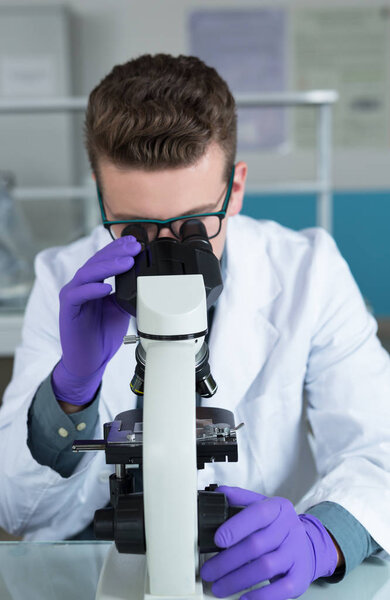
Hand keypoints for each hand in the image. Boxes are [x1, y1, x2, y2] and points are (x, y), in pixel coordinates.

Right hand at [52, 235, 141, 405]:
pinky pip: (78, 295)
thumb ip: (128, 293)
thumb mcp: (121, 309)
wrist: (90, 360)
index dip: (119, 249)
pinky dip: (92, 290)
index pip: (105, 260)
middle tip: (135, 246)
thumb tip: (147, 281)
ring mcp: (73, 296)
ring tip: (126, 262)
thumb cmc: (103, 334)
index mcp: (94, 283)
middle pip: (97, 261)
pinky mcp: (68, 310)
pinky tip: (106, 288)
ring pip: (87, 274)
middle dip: (117, 252)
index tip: (136, 241)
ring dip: (108, 266)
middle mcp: (82, 286)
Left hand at [200, 486, 337, 599]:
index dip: (236, 527)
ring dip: (237, 580)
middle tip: (208, 571)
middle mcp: (290, 528)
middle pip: (256, 545)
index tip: (216, 540)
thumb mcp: (262, 506)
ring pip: (265, 567)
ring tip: (218, 587)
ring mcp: (296, 552)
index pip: (257, 514)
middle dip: (227, 561)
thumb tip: (217, 494)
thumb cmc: (277, 526)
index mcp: (278, 508)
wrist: (307, 545)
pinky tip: (244, 599)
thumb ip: (239, 499)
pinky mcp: (300, 576)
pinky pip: (281, 589)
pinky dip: (261, 597)